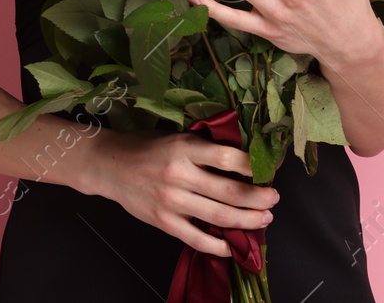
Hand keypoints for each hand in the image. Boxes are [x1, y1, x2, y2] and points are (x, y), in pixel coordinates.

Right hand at [81, 128, 278, 256]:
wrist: (110, 166)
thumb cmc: (147, 148)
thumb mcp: (177, 137)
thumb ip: (204, 147)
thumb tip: (243, 158)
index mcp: (184, 148)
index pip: (227, 157)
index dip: (252, 165)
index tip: (267, 170)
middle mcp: (179, 174)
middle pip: (230, 191)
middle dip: (259, 197)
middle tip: (273, 198)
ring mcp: (171, 201)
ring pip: (220, 216)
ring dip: (248, 220)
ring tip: (264, 218)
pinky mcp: (164, 222)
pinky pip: (197, 239)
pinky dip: (219, 246)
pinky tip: (233, 246)